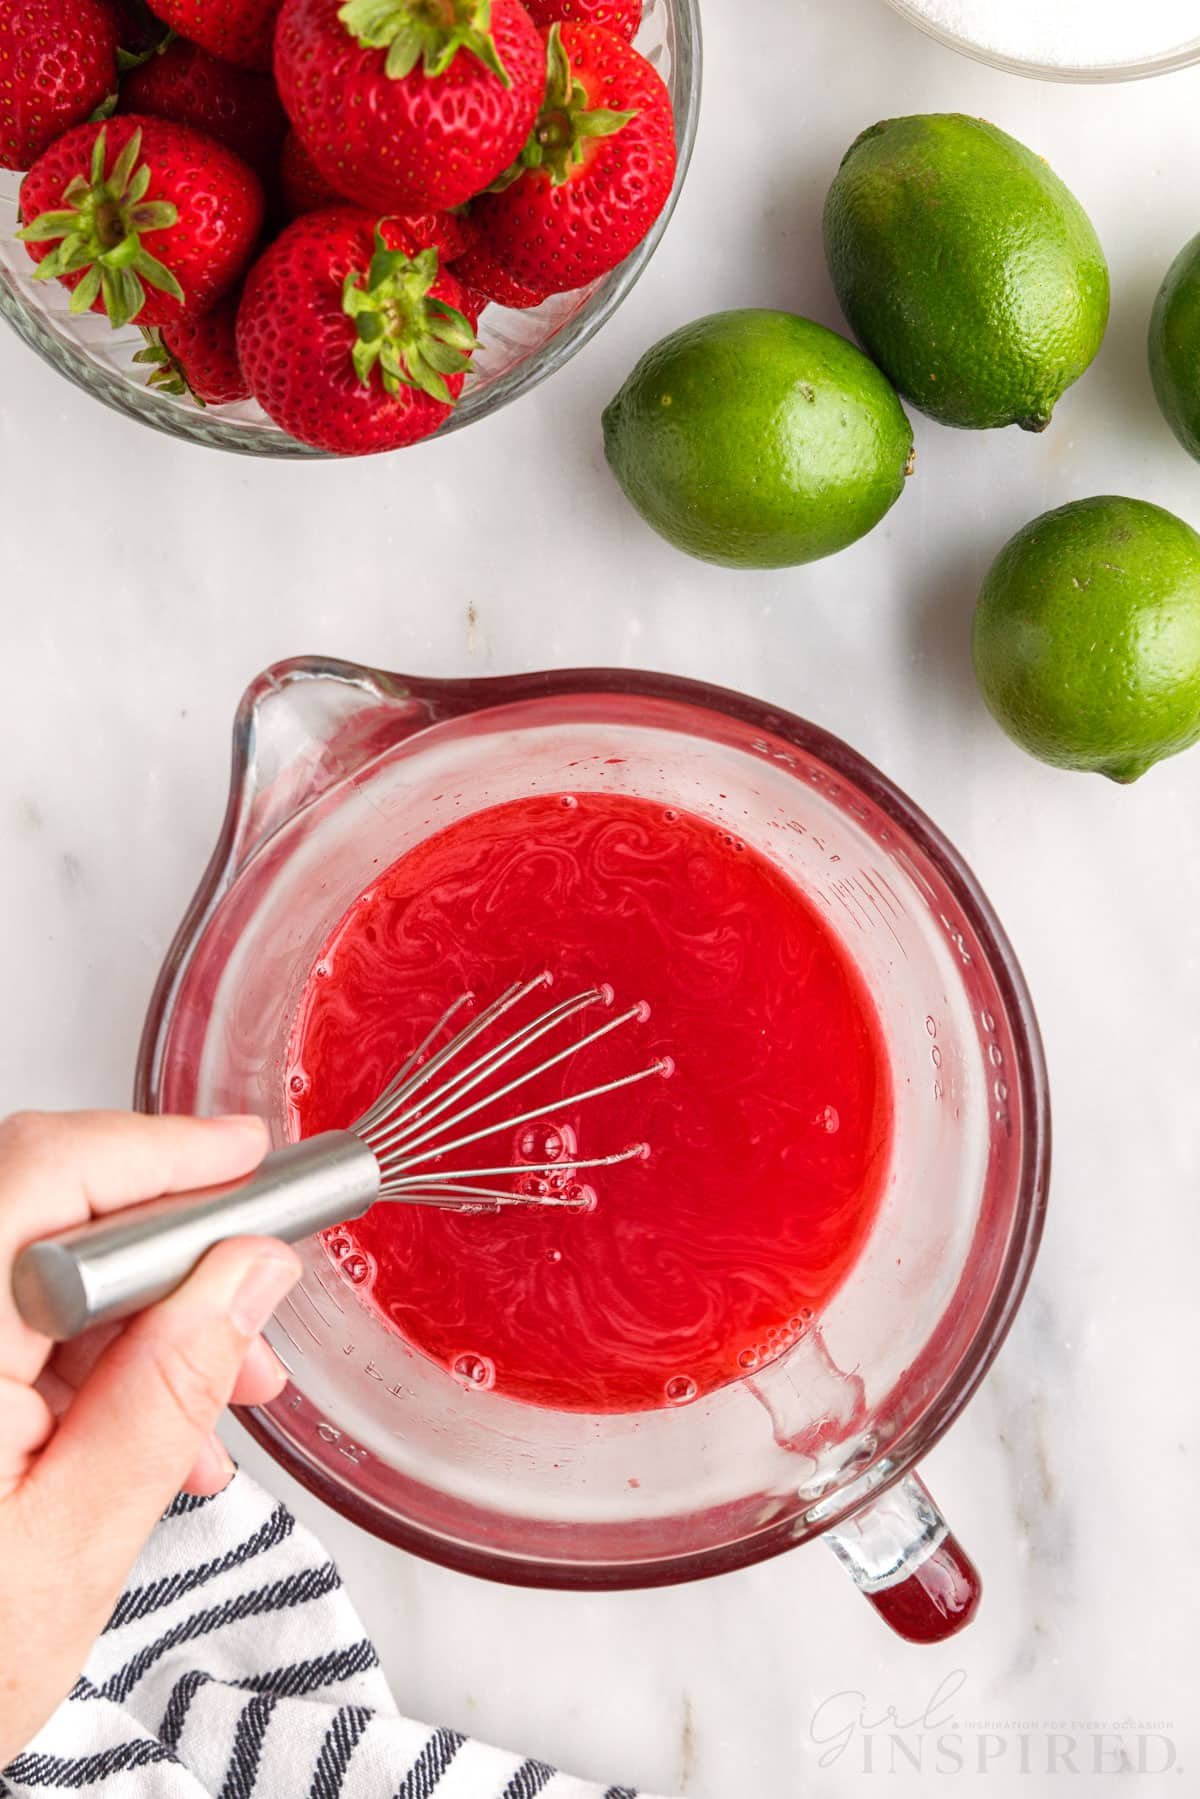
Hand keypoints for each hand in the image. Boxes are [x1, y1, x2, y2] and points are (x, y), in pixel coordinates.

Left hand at [0, 1110, 301, 1763]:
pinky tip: (149, 1430)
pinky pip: (7, 1325)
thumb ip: (170, 1386)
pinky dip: (86, 1358)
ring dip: (140, 1313)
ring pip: (34, 1268)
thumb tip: (250, 1269)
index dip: (166, 1151)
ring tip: (224, 1397)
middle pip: (45, 1207)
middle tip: (258, 1288)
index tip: (255, 1157)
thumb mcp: (76, 1543)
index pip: (51, 1175)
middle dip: (171, 1244)